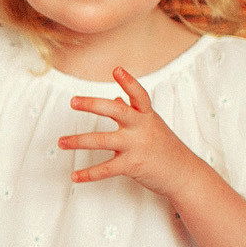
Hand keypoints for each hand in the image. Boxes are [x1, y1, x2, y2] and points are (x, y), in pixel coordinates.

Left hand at [57, 66, 208, 200]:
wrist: (184, 175)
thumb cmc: (166, 148)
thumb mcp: (152, 126)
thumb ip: (134, 112)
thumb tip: (116, 98)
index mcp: (147, 116)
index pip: (139, 95)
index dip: (129, 82)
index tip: (117, 69)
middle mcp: (141, 128)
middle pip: (116, 111)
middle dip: (93, 104)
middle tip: (73, 102)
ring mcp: (137, 146)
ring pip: (102, 141)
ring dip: (78, 141)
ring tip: (61, 142)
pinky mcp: (133, 166)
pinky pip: (106, 169)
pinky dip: (88, 174)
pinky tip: (74, 176)